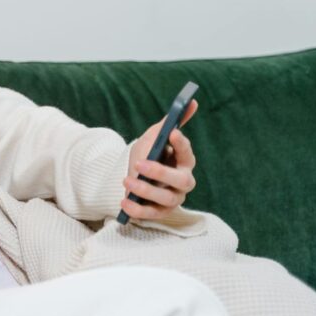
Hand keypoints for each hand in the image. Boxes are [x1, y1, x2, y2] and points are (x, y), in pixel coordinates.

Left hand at [121, 100, 198, 220]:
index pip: (187, 153)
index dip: (181, 144)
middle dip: (161, 172)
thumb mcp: (154, 138)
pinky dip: (137, 210)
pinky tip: (124, 201)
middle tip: (140, 164)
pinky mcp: (159, 212)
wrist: (134, 176)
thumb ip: (169, 123)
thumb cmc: (149, 155)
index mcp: (185, 161)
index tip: (172, 133)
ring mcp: (173, 199)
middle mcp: (183, 182)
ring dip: (145, 190)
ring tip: (126, 180)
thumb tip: (191, 101)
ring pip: (165, 198)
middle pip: (180, 180)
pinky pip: (151, 215)